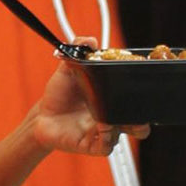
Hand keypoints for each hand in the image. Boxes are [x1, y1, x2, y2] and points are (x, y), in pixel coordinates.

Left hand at [32, 37, 149, 155]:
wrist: (42, 117)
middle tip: (136, 109)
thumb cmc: (59, 95)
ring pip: (128, 133)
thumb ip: (77, 51)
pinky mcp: (93, 144)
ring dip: (127, 125)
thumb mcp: (67, 69)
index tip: (138, 85)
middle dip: (143, 116)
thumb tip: (89, 40)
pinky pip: (108, 145)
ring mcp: (104, 131)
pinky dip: (108, 137)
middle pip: (140, 120)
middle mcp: (111, 115)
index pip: (133, 98)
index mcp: (110, 98)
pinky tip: (101, 127)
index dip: (139, 94)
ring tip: (115, 118)